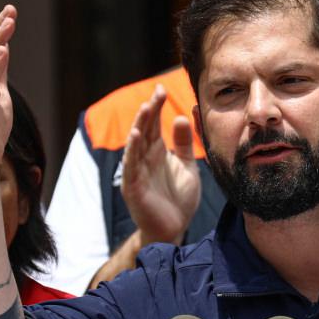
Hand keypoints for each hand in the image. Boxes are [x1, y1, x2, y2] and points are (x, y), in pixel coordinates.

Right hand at [121, 84, 199, 244]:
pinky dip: (132, 151)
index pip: (154, 124)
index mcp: (156, 152)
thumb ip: (184, 143)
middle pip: (144, 129)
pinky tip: (136, 136)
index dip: (156, 106)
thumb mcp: (187, 166)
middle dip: (149, 110)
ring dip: (140, 125)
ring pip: (136, 144)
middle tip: (157, 92)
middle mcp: (144, 159)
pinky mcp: (133, 187)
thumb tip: (182, 115)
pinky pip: (131, 166)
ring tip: (146, 107)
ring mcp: (137, 172)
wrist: (174, 229)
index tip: (161, 88)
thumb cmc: (178, 199)